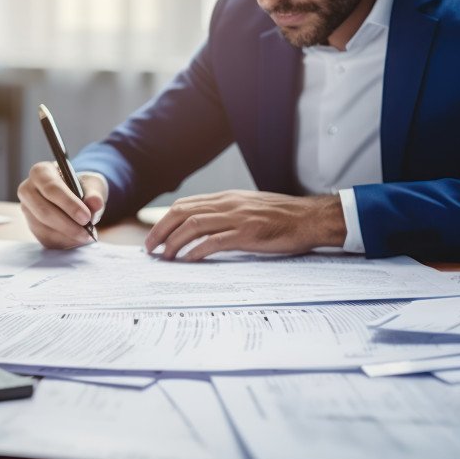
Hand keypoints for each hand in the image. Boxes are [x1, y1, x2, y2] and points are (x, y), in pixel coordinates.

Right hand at [17, 162, 107, 248]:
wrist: (76, 196)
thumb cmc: (82, 187)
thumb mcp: (92, 185)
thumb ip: (94, 193)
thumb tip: (95, 203)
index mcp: (41, 172)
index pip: (51, 188)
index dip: (68, 204)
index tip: (86, 217)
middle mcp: (28, 190)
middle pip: (44, 211)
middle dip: (67, 225)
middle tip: (87, 232)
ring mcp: (27, 210)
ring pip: (44, 228)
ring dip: (67, 236)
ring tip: (86, 236)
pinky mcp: (31, 226)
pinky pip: (45, 239)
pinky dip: (64, 242)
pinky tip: (77, 239)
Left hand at [144, 190, 346, 259]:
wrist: (310, 218)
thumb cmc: (282, 216)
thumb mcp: (249, 207)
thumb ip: (227, 213)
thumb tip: (203, 226)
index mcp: (226, 198)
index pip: (186, 205)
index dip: (165, 220)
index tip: (155, 236)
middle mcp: (228, 204)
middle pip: (182, 213)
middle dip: (161, 231)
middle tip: (150, 249)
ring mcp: (237, 218)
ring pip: (193, 226)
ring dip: (174, 242)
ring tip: (165, 257)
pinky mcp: (248, 233)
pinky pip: (215, 241)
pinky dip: (197, 251)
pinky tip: (188, 260)